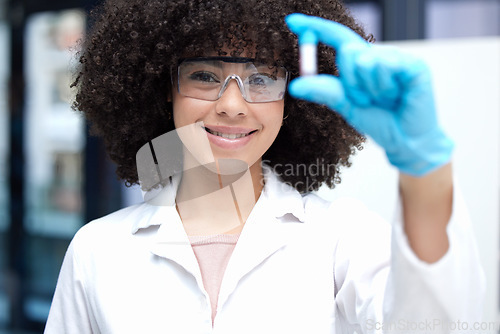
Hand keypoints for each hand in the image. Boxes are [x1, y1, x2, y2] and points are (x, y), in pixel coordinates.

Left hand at [285, 14, 453, 176]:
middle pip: (347, 49)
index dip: (316, 27)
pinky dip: (383, 87)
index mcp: (361, 61)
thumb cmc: (378, 121)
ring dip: (368, 88)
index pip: (337, 37)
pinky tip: (396, 96)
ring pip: (365, 60)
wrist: (404, 141)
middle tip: (365, 100)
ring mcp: (396, 58)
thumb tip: (296, 85)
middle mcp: (378, 55)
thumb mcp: (345, 105)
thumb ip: (323, 91)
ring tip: (383, 100)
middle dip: (349, 81)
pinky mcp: (413, 65)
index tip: (292, 21)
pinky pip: (384, 66)